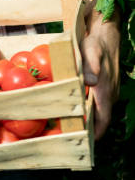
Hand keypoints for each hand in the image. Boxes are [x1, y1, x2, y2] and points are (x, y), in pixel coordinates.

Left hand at [80, 7, 119, 139]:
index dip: (95, 133)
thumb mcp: (90, 52)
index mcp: (105, 89)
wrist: (106, 34)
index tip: (85, 145)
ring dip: (88, 122)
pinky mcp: (104, 87)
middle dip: (89, 132)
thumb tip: (91, 82)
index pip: (103, 118)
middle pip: (100, 119)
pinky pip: (97, 104)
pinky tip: (75, 114)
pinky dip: (88, 112)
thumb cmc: (95, 44)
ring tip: (70, 132)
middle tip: (72, 142)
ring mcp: (108, 91)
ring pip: (99, 112)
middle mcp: (109, 93)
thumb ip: (90, 67)